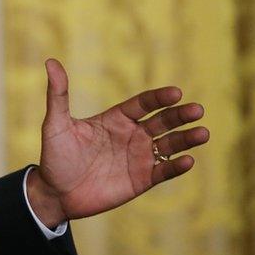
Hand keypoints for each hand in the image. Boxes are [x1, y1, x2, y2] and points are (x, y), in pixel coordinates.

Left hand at [27, 58, 210, 226]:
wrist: (55, 192)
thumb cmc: (54, 155)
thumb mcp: (56, 123)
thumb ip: (58, 94)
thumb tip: (51, 62)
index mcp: (115, 119)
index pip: (143, 104)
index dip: (159, 98)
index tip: (176, 92)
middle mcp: (132, 135)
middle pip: (162, 122)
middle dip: (180, 116)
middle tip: (198, 110)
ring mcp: (138, 158)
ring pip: (169, 145)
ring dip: (186, 139)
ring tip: (203, 133)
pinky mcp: (141, 180)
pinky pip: (164, 172)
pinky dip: (176, 167)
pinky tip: (188, 160)